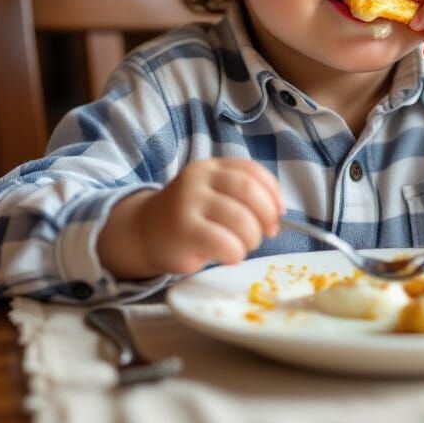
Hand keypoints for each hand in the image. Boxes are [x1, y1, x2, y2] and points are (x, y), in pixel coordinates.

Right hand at [99, 159, 282, 278]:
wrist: (144, 233)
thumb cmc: (190, 216)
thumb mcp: (212, 194)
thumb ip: (241, 195)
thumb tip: (278, 213)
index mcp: (211, 167)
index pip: (251, 170)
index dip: (272, 191)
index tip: (279, 212)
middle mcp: (199, 180)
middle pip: (249, 191)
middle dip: (267, 214)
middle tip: (268, 232)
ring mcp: (189, 204)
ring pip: (241, 219)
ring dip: (252, 237)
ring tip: (244, 245)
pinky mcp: (184, 232)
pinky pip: (225, 243)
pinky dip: (237, 252)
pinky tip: (230, 255)